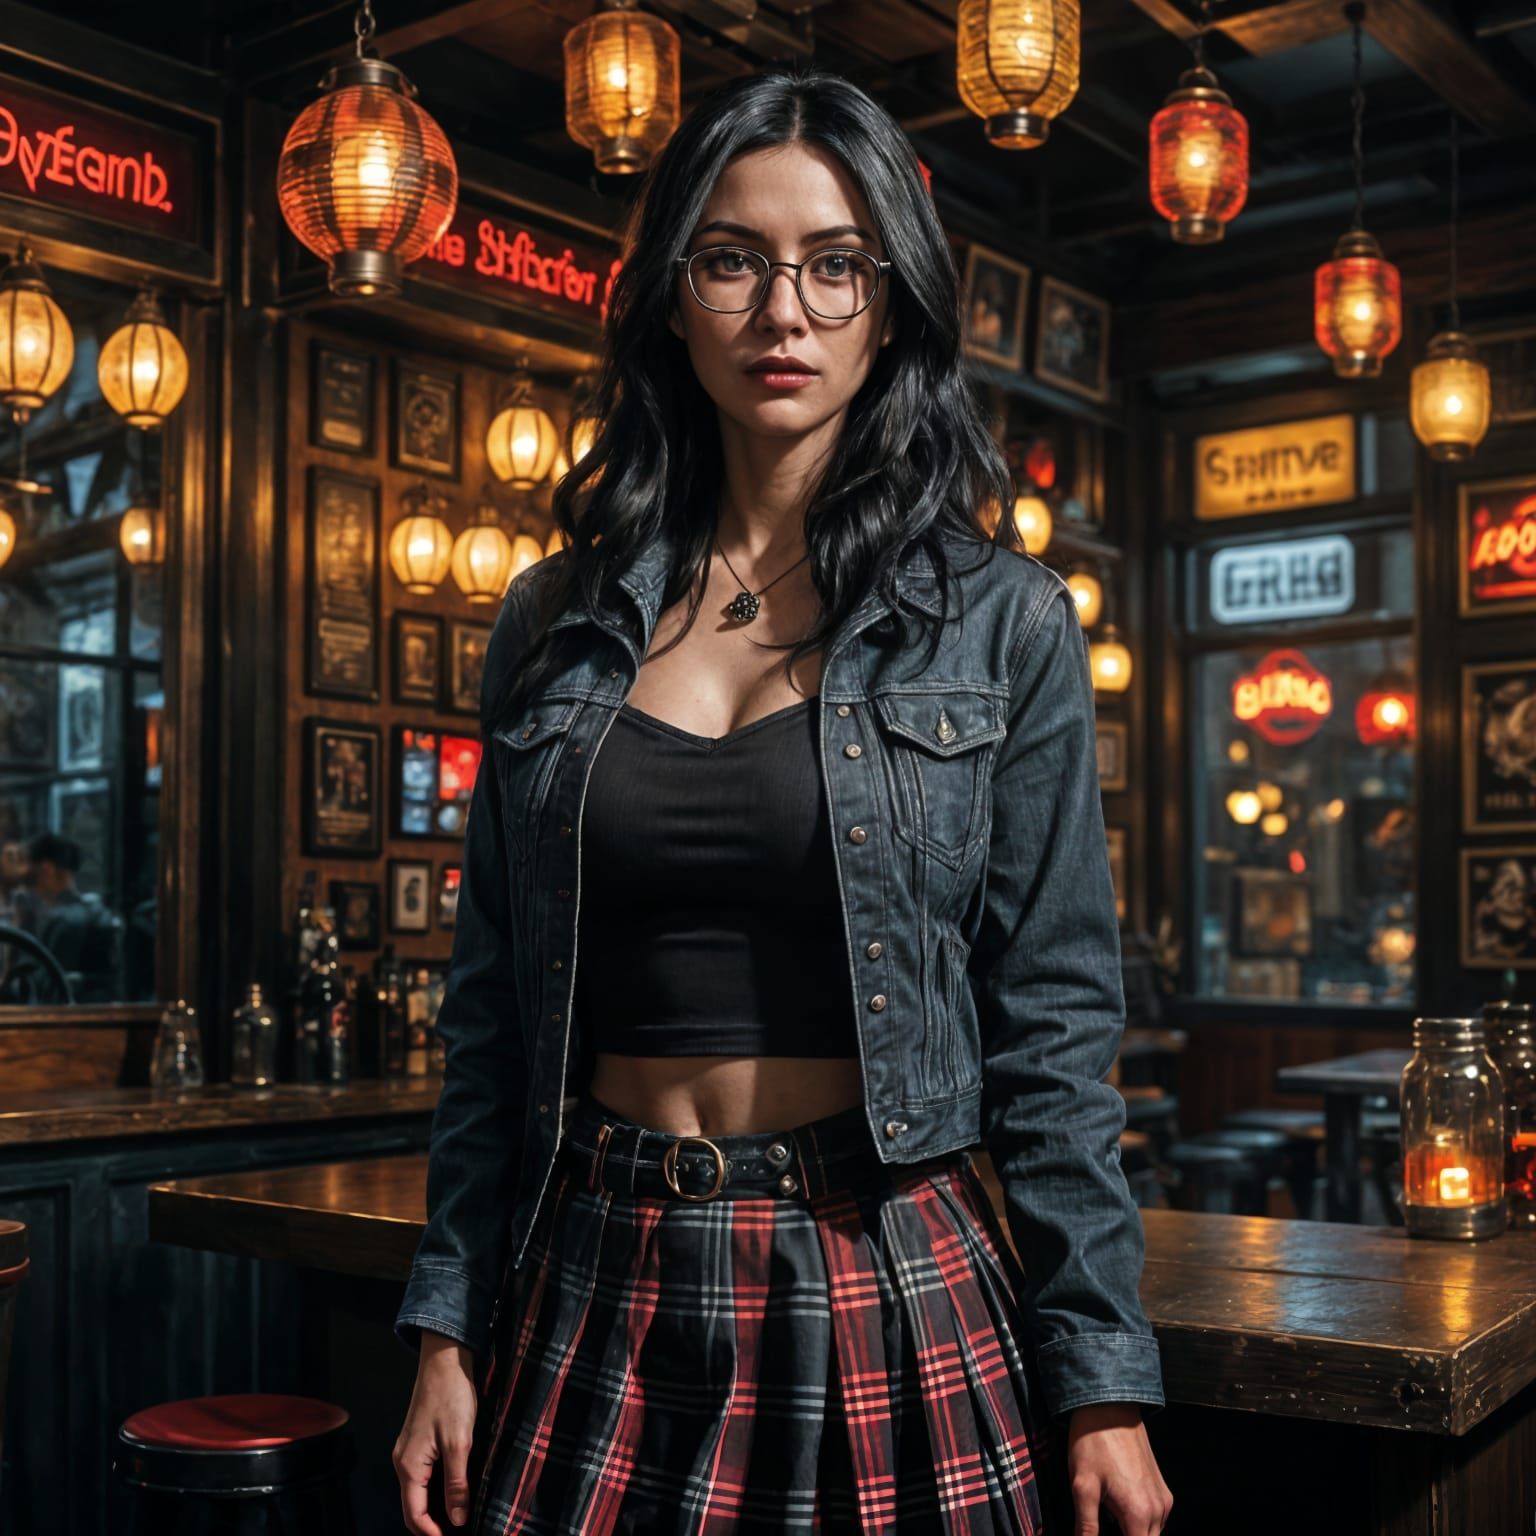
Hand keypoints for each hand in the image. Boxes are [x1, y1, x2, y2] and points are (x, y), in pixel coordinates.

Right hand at [393, 1331, 478, 1533]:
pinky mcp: (420, 1441)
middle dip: (433, 1524)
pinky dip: (437, 1489)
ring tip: (460, 1515)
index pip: (414, 1515)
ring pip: (419, 1491)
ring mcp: (410, 1451)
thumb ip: (457, 1483)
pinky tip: (455, 1489)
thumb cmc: (451, 1396)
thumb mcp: (459, 1442)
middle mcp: (404, 1461)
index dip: (432, 1533)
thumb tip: (458, 1518)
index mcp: (409, 1466)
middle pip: (414, 1507)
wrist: (445, 1359)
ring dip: (436, 1507)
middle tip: (460, 1528)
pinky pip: (424, 1475)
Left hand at [1065, 1403, 1171, 1534]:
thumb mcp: (1082, 1486)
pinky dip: (1141, 1523)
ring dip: (1134, 1533)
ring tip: (1109, 1518)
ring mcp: (1163, 1499)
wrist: (1109, 1407)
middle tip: (1103, 1525)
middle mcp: (1158, 1509)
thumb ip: (1086, 1526)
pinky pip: (1156, 1519)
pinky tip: (1119, 1509)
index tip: (1101, 1532)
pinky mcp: (1162, 1489)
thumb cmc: (1093, 1442)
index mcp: (1139, 1513)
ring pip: (1153, 1534)